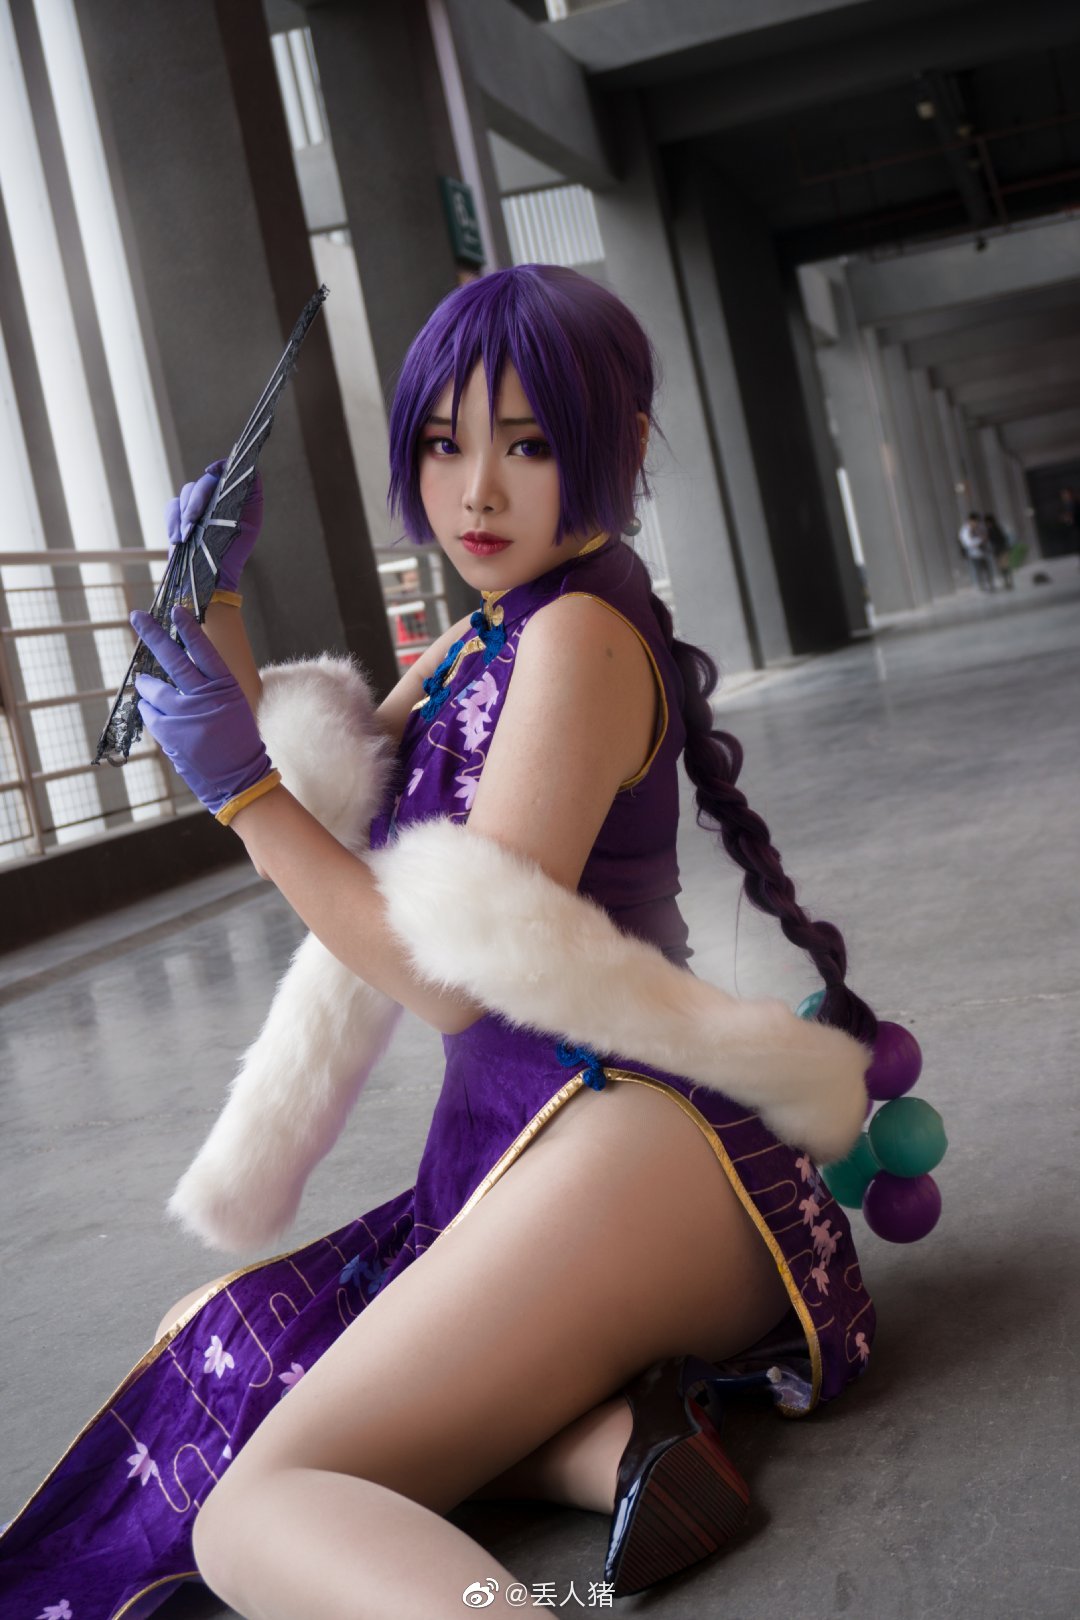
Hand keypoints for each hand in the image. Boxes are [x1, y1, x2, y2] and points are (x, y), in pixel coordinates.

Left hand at [131, 604, 276, 817]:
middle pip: (172, 658)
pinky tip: (157, 716)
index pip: (203, 649)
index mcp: (225, 687)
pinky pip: (148, 712)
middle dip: (151, 634)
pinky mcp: (167, 732)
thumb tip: (175, 667)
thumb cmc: (235, 740)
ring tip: (148, 689)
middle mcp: (204, 696)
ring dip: (146, 686)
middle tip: (136, 616)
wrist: (238, 778)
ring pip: (152, 687)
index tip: (175, 611)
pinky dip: (148, 710)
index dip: (188, 628)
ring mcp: (183, 714)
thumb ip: (207, 686)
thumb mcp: (231, 705)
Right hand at [165, 457, 263, 594]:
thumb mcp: (249, 523)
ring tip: (185, 538)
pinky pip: (171, 507)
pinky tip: (177, 539)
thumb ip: (252, 493)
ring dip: (184, 515)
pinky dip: (173, 522)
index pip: (228, 470)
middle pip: (203, 482)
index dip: (220, 466)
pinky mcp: (181, 518)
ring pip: (185, 493)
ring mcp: (198, 508)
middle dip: (195, 502)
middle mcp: (217, 499)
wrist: (209, 579)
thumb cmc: (232, 554)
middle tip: (192, 524)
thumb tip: (248, 470)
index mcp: (236, 498)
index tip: (210, 472)